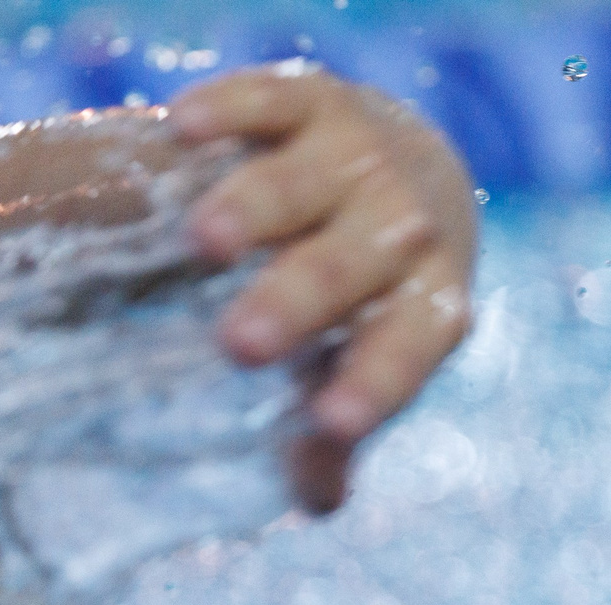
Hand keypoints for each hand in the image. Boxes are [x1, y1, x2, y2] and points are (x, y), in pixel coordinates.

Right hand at [170, 62, 480, 511]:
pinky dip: (232, 109)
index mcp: (427, 302)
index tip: (330, 423)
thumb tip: (317, 500)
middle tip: (239, 345)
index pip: (406, 347)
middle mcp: (403, 226)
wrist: (412, 170)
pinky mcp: (311, 97)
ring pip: (305, 183)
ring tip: (203, 241)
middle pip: (347, 266)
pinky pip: (271, 97)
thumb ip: (333, 430)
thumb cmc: (369, 301)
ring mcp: (358, 156)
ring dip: (258, 210)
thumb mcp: (359, 360)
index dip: (372, 385)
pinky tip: (183, 128)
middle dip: (296, 303)